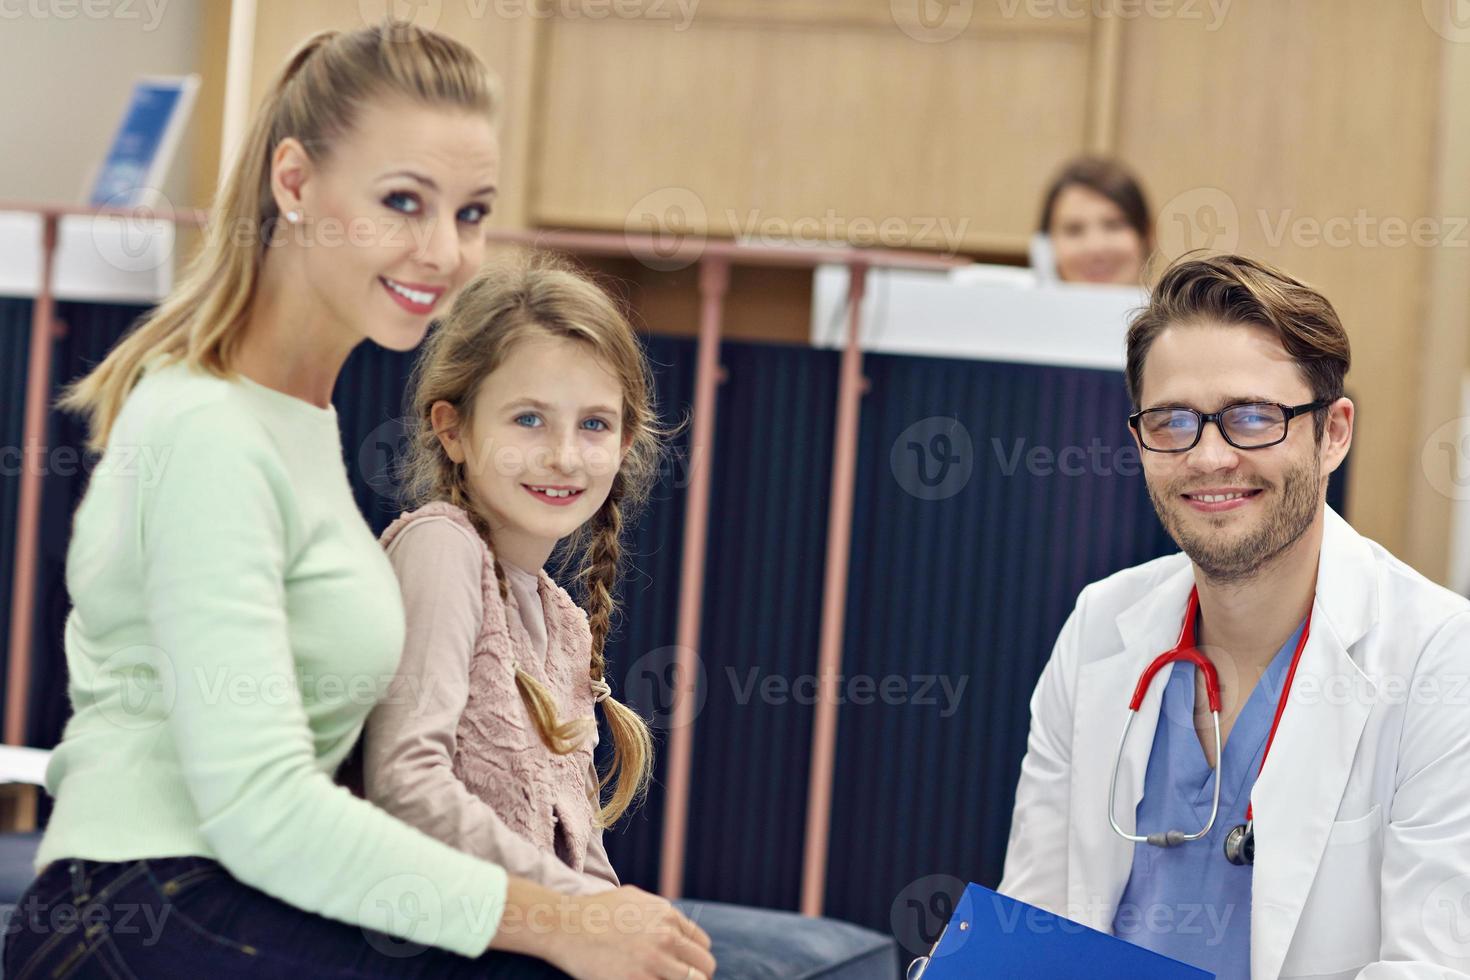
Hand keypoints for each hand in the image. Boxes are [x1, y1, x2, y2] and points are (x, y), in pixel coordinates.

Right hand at [548, 886, 715, 979]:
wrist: (564, 924)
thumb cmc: (594, 911)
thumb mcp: (633, 898)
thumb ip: (659, 912)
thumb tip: (675, 925)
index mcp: (668, 916)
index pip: (702, 945)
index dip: (694, 960)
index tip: (684, 968)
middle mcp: (666, 937)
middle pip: (704, 967)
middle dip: (696, 977)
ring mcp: (653, 960)